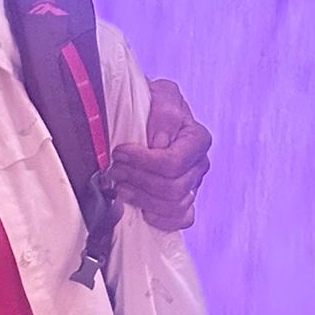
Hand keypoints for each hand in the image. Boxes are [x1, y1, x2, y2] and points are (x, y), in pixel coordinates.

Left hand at [110, 77, 211, 233]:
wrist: (146, 117)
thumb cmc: (152, 106)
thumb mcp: (160, 94)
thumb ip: (164, 112)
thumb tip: (160, 141)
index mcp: (197, 139)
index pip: (173, 163)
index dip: (143, 162)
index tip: (120, 152)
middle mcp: (199, 165)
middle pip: (172, 188)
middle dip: (138, 180)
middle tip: (115, 171)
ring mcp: (193, 186)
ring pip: (174, 206)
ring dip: (142, 199)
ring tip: (121, 188)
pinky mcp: (183, 202)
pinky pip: (180, 220)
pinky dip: (160, 219)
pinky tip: (142, 209)